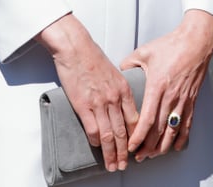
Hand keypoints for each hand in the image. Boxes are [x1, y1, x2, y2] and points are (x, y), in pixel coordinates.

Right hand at [37, 14, 138, 173]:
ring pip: (109, 135)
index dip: (136, 136)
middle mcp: (115, 98)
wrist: (76, 48)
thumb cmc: (92, 57)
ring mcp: (100, 103)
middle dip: (125, 151)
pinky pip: (93, 129)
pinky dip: (96, 142)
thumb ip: (117, 88)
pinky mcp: (84, 105)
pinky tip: (97, 148)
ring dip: (112, 153)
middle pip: (124, 131)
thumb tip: (119, 102)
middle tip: (125, 164)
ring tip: (112, 165)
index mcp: (124, 89)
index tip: (136, 147)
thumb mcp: (113, 72)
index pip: (134, 119)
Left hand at [121, 9, 212, 160]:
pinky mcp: (192, 99)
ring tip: (152, 155)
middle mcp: (171, 96)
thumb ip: (129, 62)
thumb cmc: (171, 45)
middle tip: (138, 156)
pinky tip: (175, 147)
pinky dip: (181, 139)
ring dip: (162, 147)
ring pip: (173, 131)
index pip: (147, 119)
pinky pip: (187, 124)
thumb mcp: (145, 51)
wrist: (196, 41)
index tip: (131, 146)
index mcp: (157, 86)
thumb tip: (119, 70)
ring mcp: (183, 100)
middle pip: (159, 130)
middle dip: (147, 147)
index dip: (139, 136)